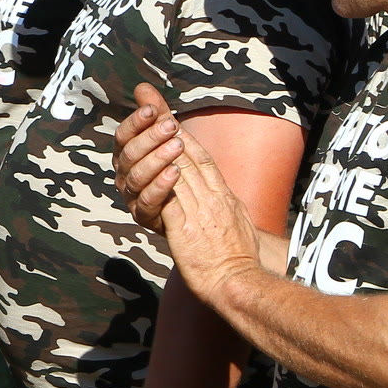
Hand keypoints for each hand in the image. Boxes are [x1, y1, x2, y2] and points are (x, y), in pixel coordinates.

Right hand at [114, 85, 187, 230]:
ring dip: (157, 159)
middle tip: (172, 126)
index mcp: (125, 154)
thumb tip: (142, 86)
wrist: (189, 207)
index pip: (123, 135)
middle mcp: (124, 174)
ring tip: (178, 145)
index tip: (153, 110)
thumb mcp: (168, 138)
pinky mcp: (143, 215)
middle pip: (129, 154)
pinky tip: (176, 171)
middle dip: (150, 138)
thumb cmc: (173, 166)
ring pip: (136, 176)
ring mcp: (131, 196)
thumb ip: (156, 114)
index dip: (136, 122)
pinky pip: (147, 200)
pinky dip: (160, 185)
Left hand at [142, 99, 261, 300]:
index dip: (185, 134)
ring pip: (179, 171)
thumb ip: (224, 204)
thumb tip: (221, 193)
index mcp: (223, 196)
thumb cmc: (239, 259)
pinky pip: (169, 200)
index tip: (170, 116)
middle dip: (168, 127)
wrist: (241, 283)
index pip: (203, 158)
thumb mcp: (236, 222)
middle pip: (188, 156)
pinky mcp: (185, 229)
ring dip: (160, 146)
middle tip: (150, 104)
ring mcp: (199, 212)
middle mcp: (212, 198)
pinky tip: (146, 166)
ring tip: (146, 124)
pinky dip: (159, 181)